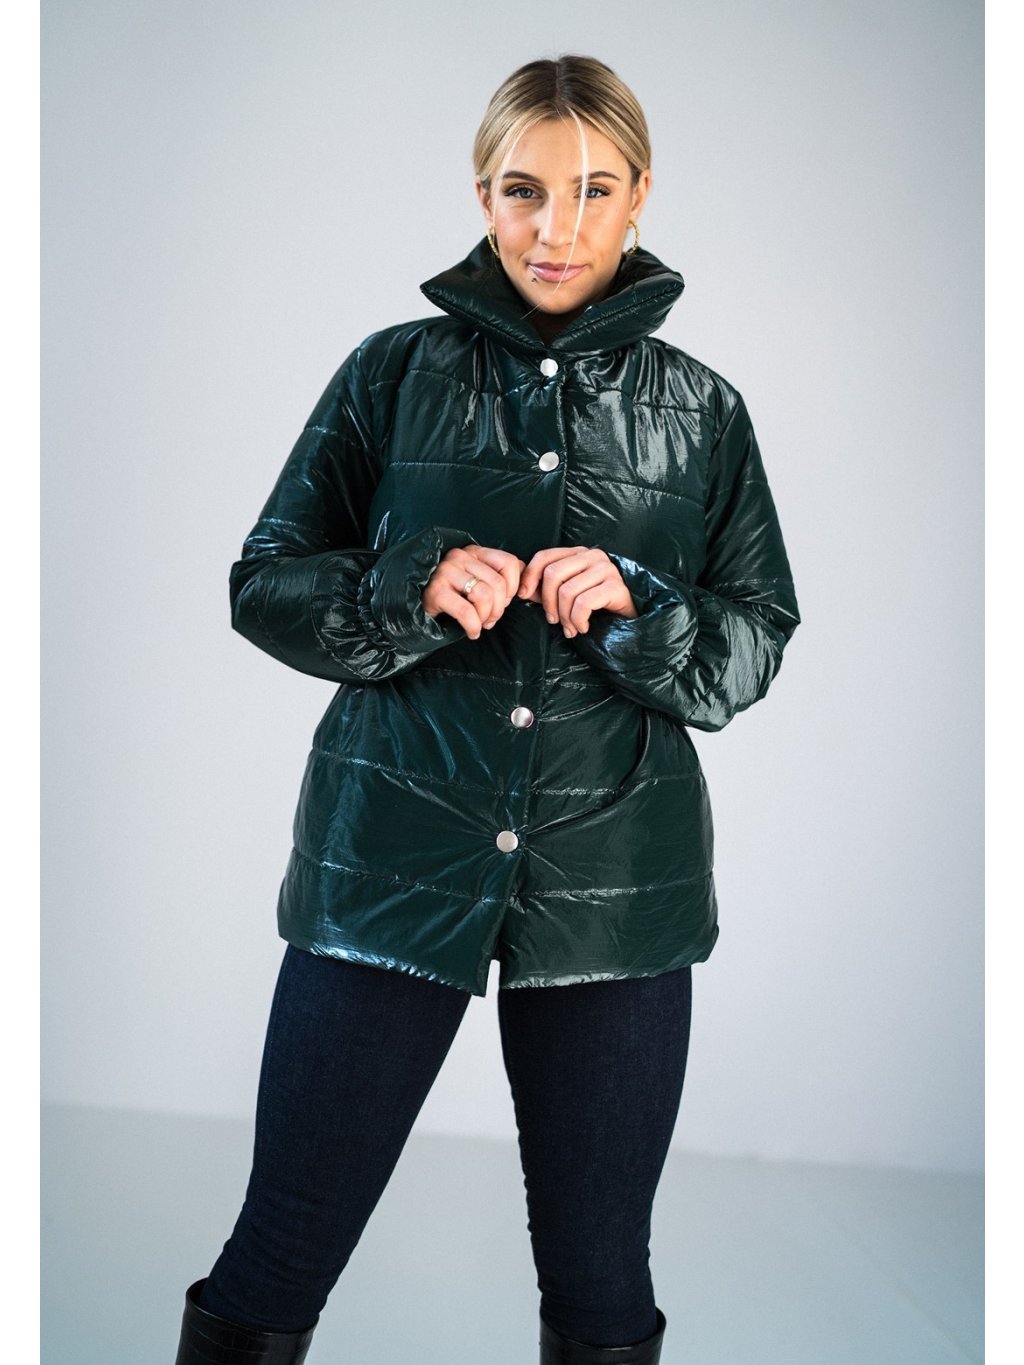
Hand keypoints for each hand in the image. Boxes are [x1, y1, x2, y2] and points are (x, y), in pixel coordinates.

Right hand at [422, 545, 525, 639]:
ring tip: (481, 624)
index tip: (505, 602)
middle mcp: (459, 556)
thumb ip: (499, 578)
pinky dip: (474, 627)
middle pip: (498, 584)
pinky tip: (472, 632)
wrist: (413, 606)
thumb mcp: (476, 580)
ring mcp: (445, 572)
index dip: (513, 588)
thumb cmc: (451, 596)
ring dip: (487, 617)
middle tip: (490, 619)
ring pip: (485, 596)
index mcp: (473, 551)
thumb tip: (526, 587)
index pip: (509, 563)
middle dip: (499, 609)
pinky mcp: (435, 592)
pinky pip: (467, 612)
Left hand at [516, 546, 638, 636]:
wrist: (628, 618)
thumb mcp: (568, 594)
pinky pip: (584, 603)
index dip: (529, 576)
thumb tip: (522, 590)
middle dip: (548, 603)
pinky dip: (578, 620)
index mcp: (578, 553)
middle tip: (554, 621)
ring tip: (571, 628)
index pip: (545, 556)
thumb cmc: (596, 606)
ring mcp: (606, 569)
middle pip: (553, 574)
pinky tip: (583, 627)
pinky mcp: (616, 586)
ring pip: (567, 592)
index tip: (522, 596)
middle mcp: (593, 556)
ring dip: (565, 617)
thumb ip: (546, 590)